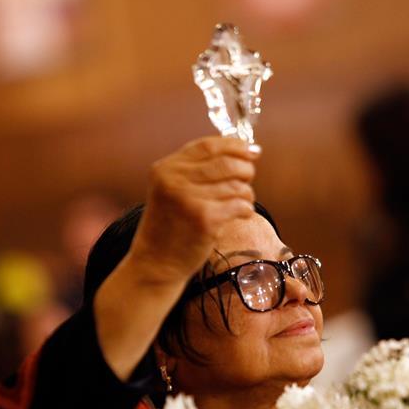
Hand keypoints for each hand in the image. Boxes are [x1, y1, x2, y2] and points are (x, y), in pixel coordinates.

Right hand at [127, 137, 260, 284]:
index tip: (252, 150)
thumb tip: (247, 149)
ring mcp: (189, 199)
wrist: (156, 262)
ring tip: (240, 203)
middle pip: (226, 163)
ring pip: (237, 185)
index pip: (207, 146)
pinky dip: (246, 209)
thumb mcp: (174, 189)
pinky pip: (240, 204)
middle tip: (248, 179)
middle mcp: (174, 180)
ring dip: (246, 193)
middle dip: (245, 169)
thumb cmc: (172, 225)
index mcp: (165, 168)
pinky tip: (239, 215)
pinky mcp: (205, 219)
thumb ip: (200, 169)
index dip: (235, 145)